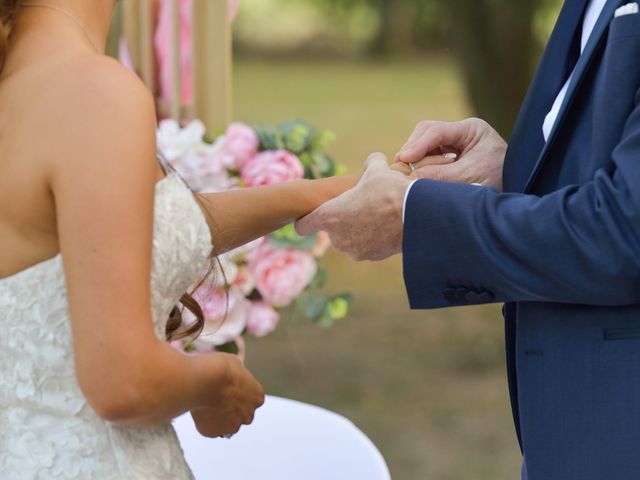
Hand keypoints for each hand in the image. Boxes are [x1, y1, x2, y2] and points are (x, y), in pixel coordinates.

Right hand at [191, 354, 263, 437]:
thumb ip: (238, 378)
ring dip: (219, 418)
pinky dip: (205, 422)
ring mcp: (232, 426)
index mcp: (257, 397)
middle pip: (242, 416)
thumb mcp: (236, 365)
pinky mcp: (214, 432)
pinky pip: (210, 429)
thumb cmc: (221, 368)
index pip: (251, 400)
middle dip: (232, 410)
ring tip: (205, 404)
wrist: (205, 380)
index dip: (239, 396)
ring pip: (226, 425)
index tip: (228, 391)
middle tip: (217, 399)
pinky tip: (199, 409)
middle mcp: (248, 414)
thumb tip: (234, 377)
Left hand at [296, 153, 411, 260]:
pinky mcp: (372, 257)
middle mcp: (338, 238)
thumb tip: (374, 160)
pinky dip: (374, 238)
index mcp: (329, 216)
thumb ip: (370, 163)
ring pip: (352, 238)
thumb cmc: (389, 191)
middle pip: (332, 230)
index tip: (308, 216)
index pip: (303, 226)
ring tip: (378, 213)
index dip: (305, 220)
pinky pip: (368, 246)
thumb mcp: (377, 170)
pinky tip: (388, 225)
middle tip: (360, 205)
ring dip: (359, 229)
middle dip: (343, 220)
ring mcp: (355, 250)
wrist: (416, 216)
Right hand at [395, 118, 506, 190]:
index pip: (437, 131)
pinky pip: (429, 155)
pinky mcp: (451, 154)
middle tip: (400, 167)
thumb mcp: (470, 178)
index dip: (417, 145)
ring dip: (416, 158)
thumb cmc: (500, 180)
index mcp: (471, 129)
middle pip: (426, 132)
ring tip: (408, 174)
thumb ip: (440, 176)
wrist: (515, 189)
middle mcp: (462, 132)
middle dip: (412, 149)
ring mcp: (456, 142)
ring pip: (425, 143)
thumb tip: (411, 178)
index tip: (404, 159)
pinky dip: (421, 165)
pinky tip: (417, 176)